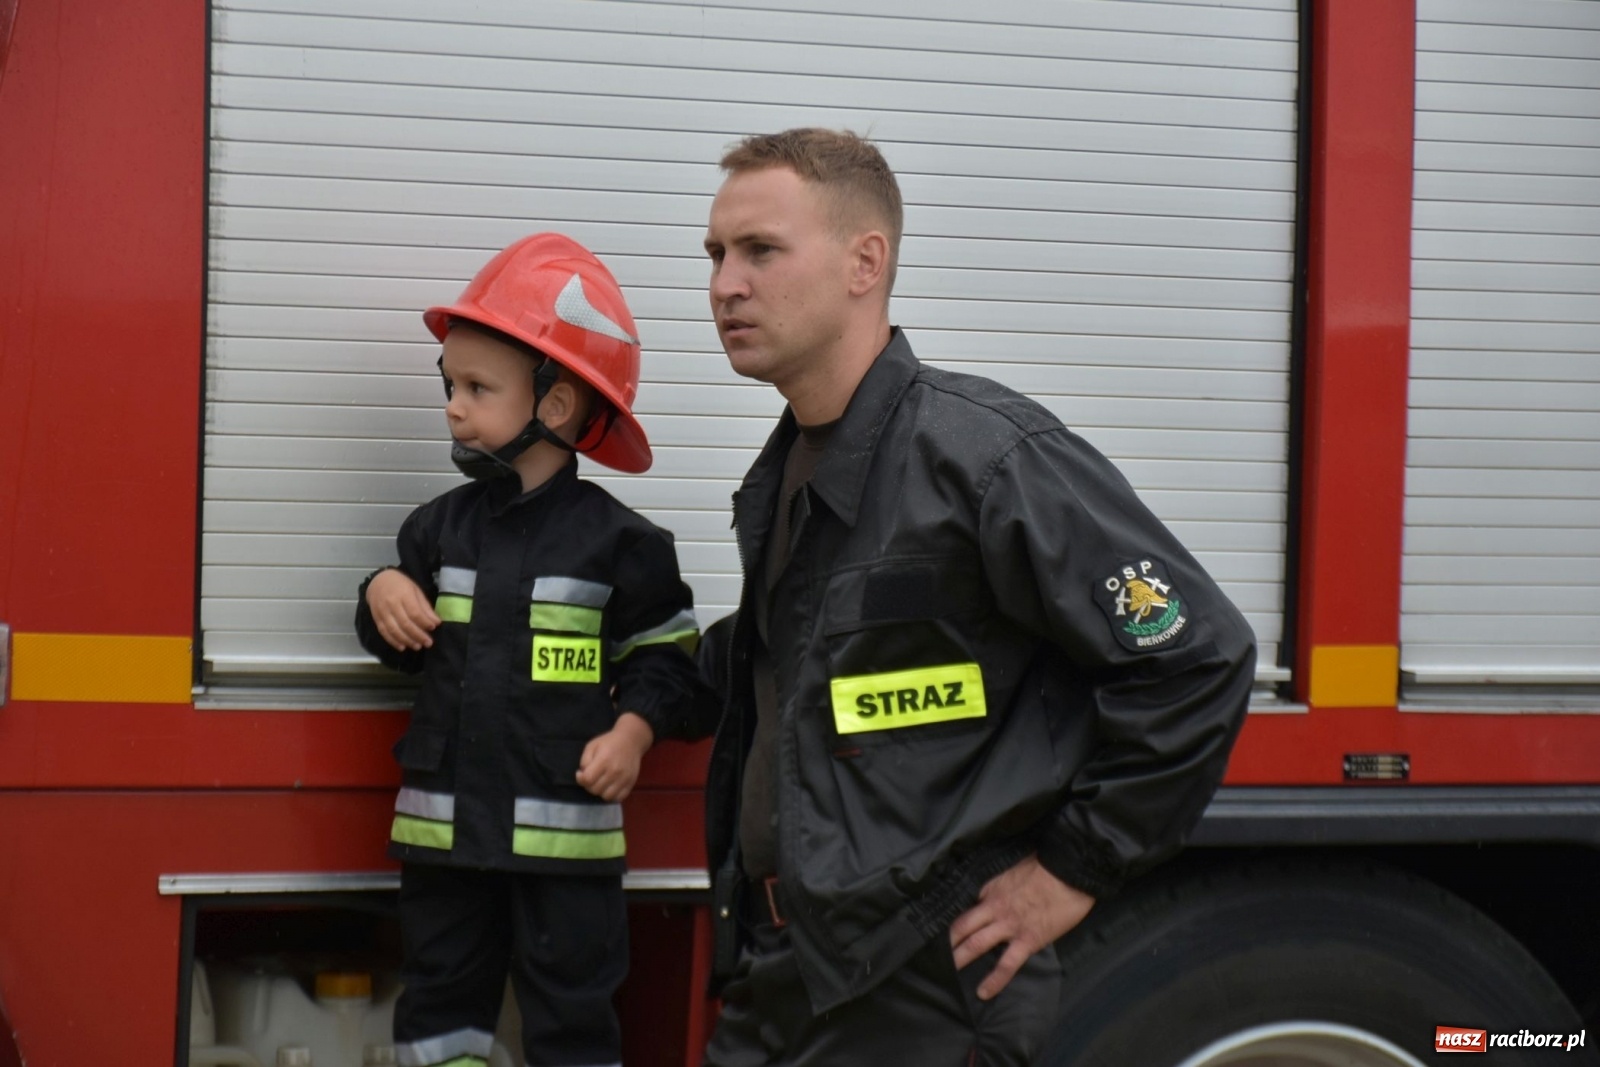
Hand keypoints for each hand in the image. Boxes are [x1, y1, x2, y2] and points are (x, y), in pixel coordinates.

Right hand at [365, 569, 440, 650]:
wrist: (378, 581)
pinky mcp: (376, 618)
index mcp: (404, 595)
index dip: (424, 622)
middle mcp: (392, 604)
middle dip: (418, 635)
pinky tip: (402, 647)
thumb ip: (425, 607)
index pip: (415, 612)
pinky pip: (384, 632)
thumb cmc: (401, 585)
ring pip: (394, 630)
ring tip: (417, 647)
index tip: (433, 628)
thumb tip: (436, 622)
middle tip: (428, 643)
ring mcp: (382, 612)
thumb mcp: (416, 590)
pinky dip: (393, 641)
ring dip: (407, 640)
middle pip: (405, 623)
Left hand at [576, 712, 654, 801]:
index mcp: (603, 761)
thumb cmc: (609, 742)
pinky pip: (618, 798)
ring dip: (600, 791)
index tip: (581, 774)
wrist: (631, 741)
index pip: (587, 780)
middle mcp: (614, 772)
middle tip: (591, 777)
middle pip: (595, 790)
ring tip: (600, 783)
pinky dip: (612, 795)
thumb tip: (582, 776)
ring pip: (606, 796)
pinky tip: (610, 787)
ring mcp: (624, 779)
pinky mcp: (631, 783)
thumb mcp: (592, 746)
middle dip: (589, 785)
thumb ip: (584, 761)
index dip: (580, 779)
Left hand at [948, 855, 1095, 1000]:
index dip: (951, 919)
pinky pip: (1007, 964)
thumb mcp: (1014, 865)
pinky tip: (984, 993)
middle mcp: (994, 907)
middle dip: (946, 942)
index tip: (939, 929)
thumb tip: (997, 883)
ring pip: (976, 945)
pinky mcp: (1028, 940)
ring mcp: (1009, 925)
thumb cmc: (1046, 863)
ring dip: (960, 959)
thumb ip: (1001, 879)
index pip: (964, 906)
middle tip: (930, 955)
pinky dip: (994, 980)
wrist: (1069, 868)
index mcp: (990, 888)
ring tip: (947, 973)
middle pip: (962, 926)